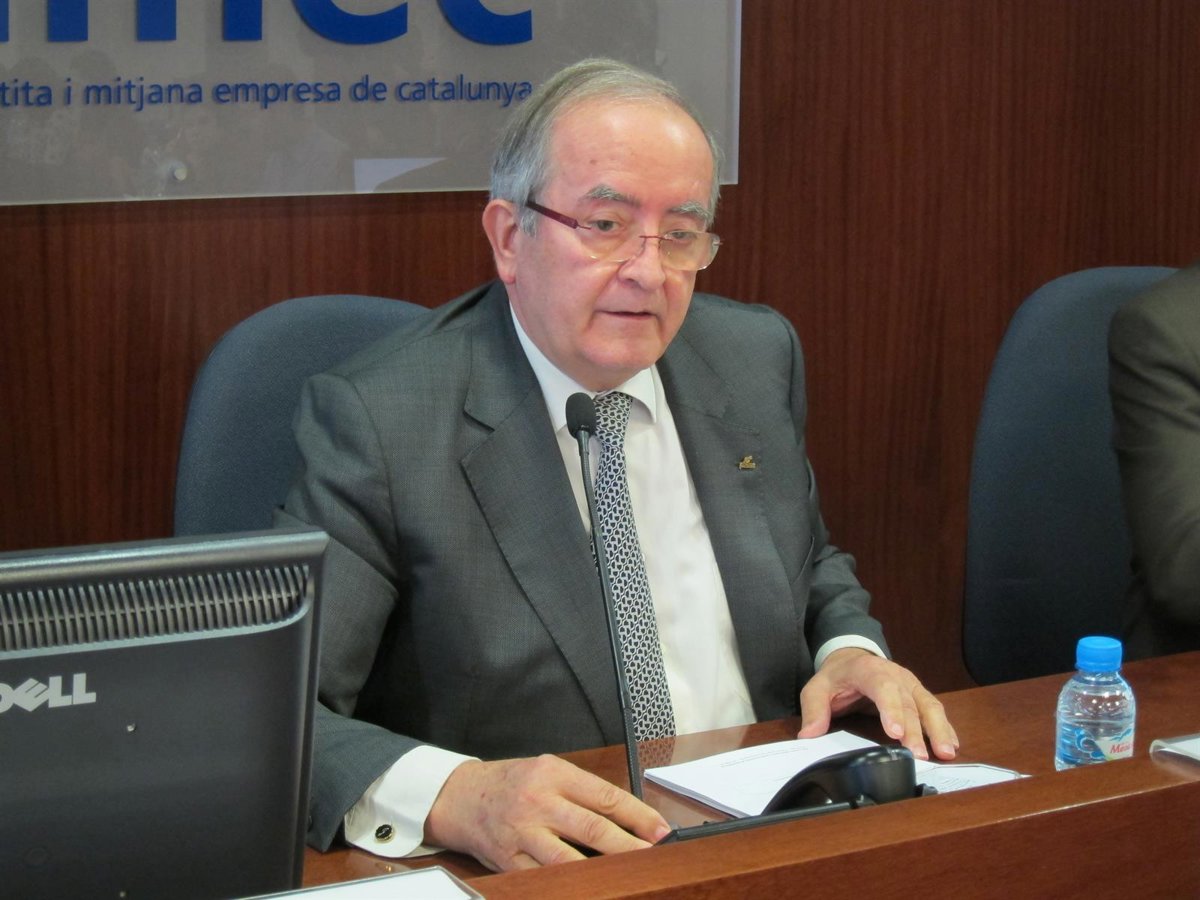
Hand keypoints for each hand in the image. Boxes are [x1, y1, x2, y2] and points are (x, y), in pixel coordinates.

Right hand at [424, 754, 670, 870]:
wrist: (459, 796)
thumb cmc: (511, 783)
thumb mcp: (546, 771)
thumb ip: (580, 791)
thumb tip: (626, 817)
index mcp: (552, 773)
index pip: (605, 796)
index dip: (638, 815)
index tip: (661, 829)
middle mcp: (538, 802)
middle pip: (592, 828)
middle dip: (629, 845)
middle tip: (654, 855)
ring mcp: (522, 833)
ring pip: (569, 858)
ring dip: (602, 870)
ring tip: (628, 875)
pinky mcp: (508, 859)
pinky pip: (542, 877)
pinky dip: (568, 884)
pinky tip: (588, 887)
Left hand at [796, 648, 958, 760]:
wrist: (853, 658)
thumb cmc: (836, 676)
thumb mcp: (817, 688)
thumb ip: (814, 710)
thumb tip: (809, 734)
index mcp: (868, 670)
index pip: (882, 687)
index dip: (891, 709)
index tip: (895, 733)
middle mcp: (895, 675)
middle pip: (908, 703)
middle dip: (915, 731)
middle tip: (919, 755)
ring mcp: (910, 684)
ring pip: (929, 705)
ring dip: (938, 729)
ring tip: (946, 752)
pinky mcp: (918, 694)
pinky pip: (934, 709)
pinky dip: (945, 727)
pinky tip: (951, 744)